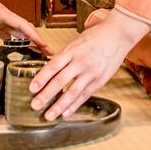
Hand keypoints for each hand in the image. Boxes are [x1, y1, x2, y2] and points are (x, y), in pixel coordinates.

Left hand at [0, 0, 47, 57]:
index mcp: (0, 12)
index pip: (23, 26)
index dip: (35, 37)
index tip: (44, 45)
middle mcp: (2, 13)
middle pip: (24, 28)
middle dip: (35, 39)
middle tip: (45, 52)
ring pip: (16, 29)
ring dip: (26, 39)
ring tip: (35, 51)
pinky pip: (5, 28)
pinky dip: (12, 37)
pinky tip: (14, 45)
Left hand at [31, 9, 149, 121]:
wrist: (118, 34)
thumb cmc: (96, 36)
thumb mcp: (76, 42)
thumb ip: (64, 56)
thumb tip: (49, 70)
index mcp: (72, 51)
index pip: (53, 66)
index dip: (41, 78)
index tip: (32, 88)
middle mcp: (81, 62)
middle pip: (60, 81)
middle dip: (46, 95)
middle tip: (35, 106)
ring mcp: (91, 72)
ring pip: (72, 92)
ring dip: (59, 106)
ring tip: (49, 115)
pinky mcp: (100, 80)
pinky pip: (85, 95)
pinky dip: (74, 105)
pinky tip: (66, 113)